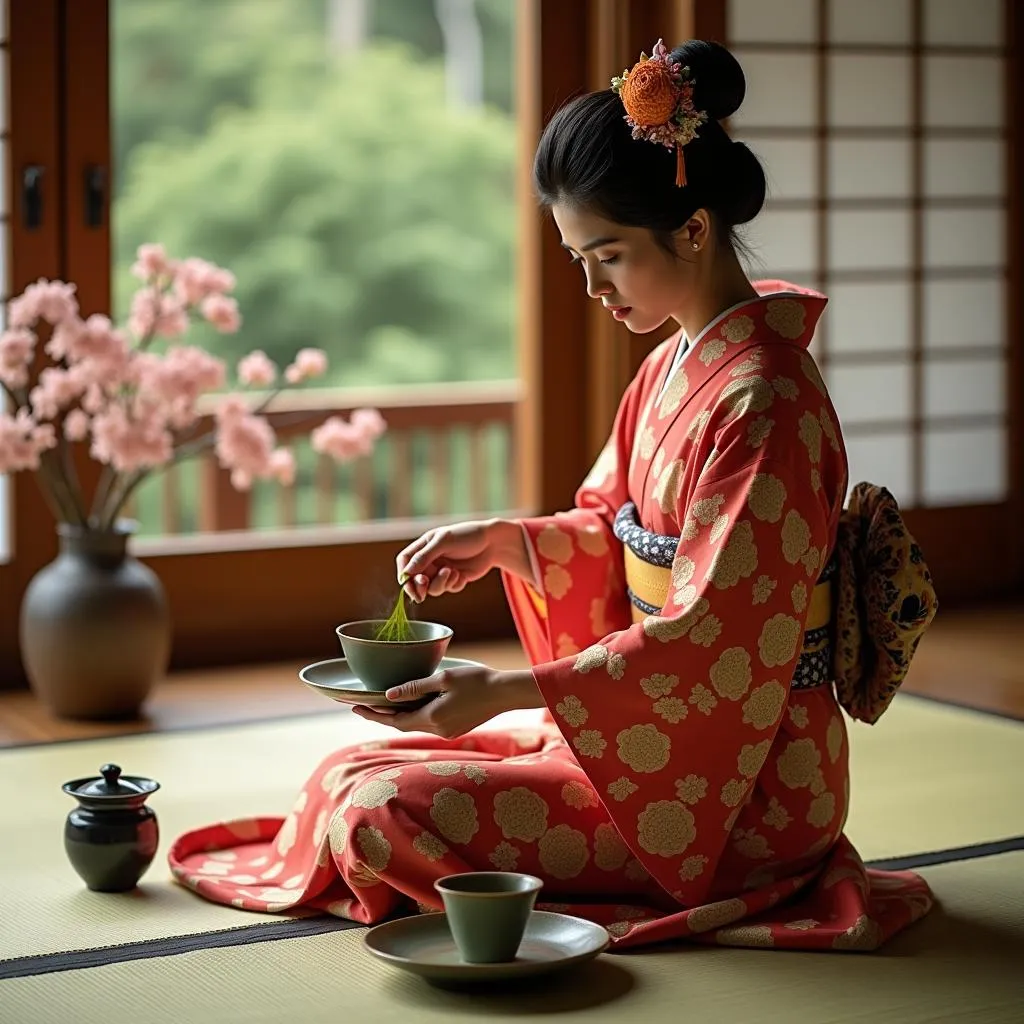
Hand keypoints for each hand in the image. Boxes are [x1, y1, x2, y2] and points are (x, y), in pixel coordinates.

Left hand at [351, 666, 542, 738]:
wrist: (505, 693)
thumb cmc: (477, 680)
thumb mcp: (443, 679)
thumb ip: (415, 688)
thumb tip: (388, 695)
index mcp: (433, 717)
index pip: (394, 720)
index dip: (373, 715)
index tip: (355, 707)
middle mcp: (438, 729)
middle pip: (402, 725)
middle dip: (381, 716)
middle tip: (361, 706)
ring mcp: (447, 731)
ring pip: (415, 724)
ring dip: (398, 716)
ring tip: (381, 705)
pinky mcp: (455, 728)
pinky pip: (428, 723)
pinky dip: (414, 715)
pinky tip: (410, 706)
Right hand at [396, 518, 529, 602]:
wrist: (492, 542)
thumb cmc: (467, 536)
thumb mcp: (443, 542)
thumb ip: (424, 557)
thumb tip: (406, 573)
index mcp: (424, 546)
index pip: (405, 562)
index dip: (404, 574)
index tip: (408, 584)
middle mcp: (431, 560)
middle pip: (416, 579)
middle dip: (420, 586)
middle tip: (425, 589)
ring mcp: (442, 570)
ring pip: (432, 588)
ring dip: (441, 583)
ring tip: (452, 573)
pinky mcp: (454, 579)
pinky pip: (448, 589)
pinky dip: (454, 584)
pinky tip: (463, 574)